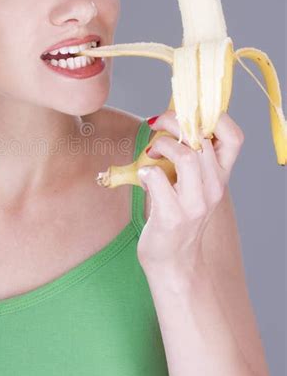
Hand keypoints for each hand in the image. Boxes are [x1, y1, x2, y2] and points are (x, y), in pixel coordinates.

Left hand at [136, 110, 244, 272]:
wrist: (174, 262)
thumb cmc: (178, 217)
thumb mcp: (194, 186)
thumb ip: (191, 158)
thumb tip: (173, 121)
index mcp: (220, 177)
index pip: (233, 138)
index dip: (214, 118)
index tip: (187, 113)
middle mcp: (213, 188)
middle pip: (202, 140)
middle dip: (175, 122)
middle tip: (157, 124)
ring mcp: (195, 204)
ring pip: (187, 157)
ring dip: (163, 145)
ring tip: (151, 151)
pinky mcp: (172, 216)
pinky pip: (158, 179)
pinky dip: (146, 171)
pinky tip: (143, 175)